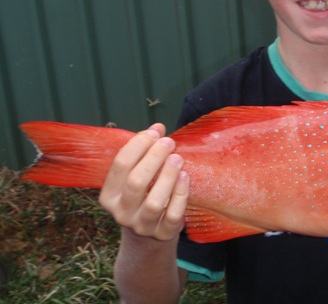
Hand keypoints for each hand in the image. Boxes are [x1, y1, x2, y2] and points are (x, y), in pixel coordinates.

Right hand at [99, 124, 189, 240]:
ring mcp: (142, 226)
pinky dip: (180, 194)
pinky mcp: (163, 233)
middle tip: (169, 142)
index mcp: (109, 195)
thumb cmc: (143, 194)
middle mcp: (122, 212)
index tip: (154, 133)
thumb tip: (158, 127)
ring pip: (154, 202)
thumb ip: (144, 152)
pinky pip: (173, 214)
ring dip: (167, 176)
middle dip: (154, 158)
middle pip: (136, 182)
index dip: (138, 145)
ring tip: (177, 158)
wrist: (150, 233)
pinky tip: (185, 176)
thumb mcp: (136, 175)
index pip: (120, 166)